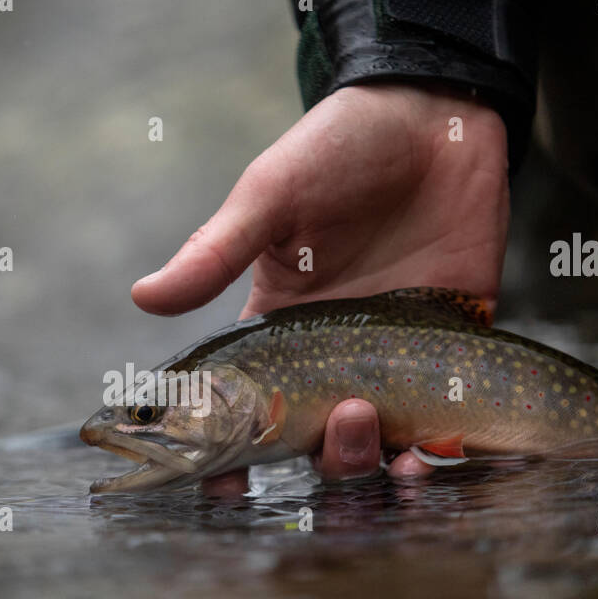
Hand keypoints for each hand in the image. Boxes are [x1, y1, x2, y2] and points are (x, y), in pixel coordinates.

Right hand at [131, 83, 509, 492]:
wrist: (436, 113)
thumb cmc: (339, 148)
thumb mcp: (269, 198)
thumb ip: (215, 253)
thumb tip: (142, 297)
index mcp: (279, 327)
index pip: (248, 408)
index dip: (231, 454)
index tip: (221, 485)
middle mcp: (334, 356)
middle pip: (317, 440)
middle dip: (324, 455)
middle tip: (341, 418)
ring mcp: (395, 358)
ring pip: (379, 443)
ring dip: (375, 458)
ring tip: (381, 430)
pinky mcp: (455, 348)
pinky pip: (447, 419)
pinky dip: (442, 449)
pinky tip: (439, 450)